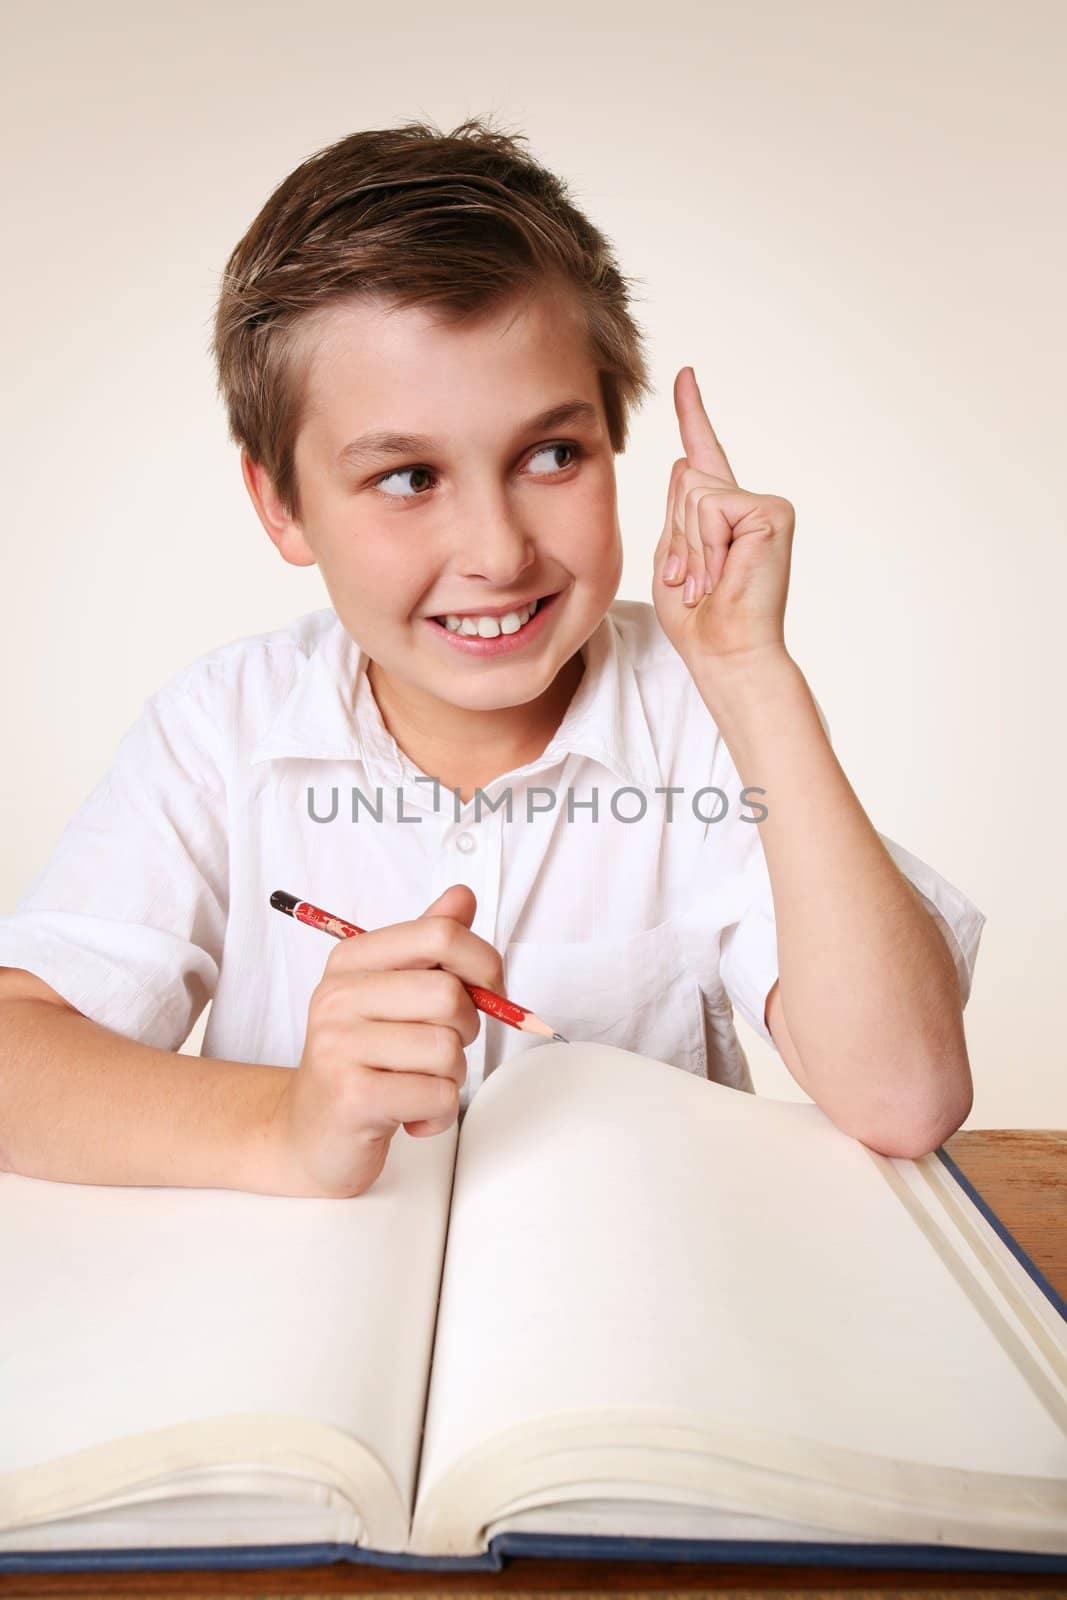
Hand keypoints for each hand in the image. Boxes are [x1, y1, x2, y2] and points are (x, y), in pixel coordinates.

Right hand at [268, 884, 502, 1197]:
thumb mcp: (391, 994)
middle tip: (440, 1049)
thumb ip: (427, 946)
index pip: (439, 934)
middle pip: (450, 995)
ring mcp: (339, 1046)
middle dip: (466, 1029)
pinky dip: (439, 1113)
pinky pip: (437, 1096)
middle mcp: (338, 997)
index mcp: (351, 961)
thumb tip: (462, 897)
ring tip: (418, 1083)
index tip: (488, 990)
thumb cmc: (362, 1062)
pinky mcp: (352, 1097)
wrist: (310, 1134)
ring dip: (450, 1077)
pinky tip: (413, 1115)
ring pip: (447, 1050)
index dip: (484, 964)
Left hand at [652, 367, 793, 674]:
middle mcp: (746, 502)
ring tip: (708, 582)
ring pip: (695, 493)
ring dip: (690, 546)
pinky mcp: (772, 512)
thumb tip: (684, 460)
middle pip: (684, 479)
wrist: (725, 651)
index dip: (693, 412)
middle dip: (677, 534)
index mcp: (720, 512)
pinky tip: (724, 574)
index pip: (703, 452)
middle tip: (695, 580)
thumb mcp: (674, 557)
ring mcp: (763, 505)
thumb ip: (677, 511)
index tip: (686, 375)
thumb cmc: (697, 617)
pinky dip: (707, 546)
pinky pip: (712, 507)